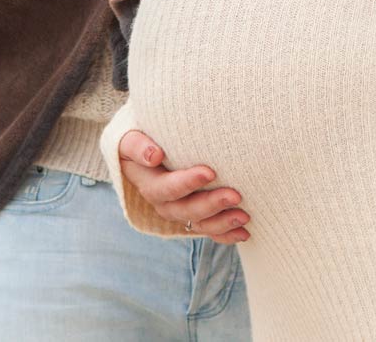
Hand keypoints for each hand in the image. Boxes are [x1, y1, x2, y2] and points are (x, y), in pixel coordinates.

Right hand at [116, 128, 249, 242]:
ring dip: (222, 222)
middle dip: (211, 205)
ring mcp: (180, 213)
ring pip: (200, 224)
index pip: (166, 188)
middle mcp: (164, 203)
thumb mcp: (130, 140)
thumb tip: (154, 155)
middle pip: (186, 210)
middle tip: (235, 196)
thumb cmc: (142, 141)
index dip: (187, 183)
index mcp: (150, 184)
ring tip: (244, 216)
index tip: (210, 172)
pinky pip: (210, 231)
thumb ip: (138, 145)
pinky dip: (227, 234)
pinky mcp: (195, 217)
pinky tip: (244, 233)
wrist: (147, 154)